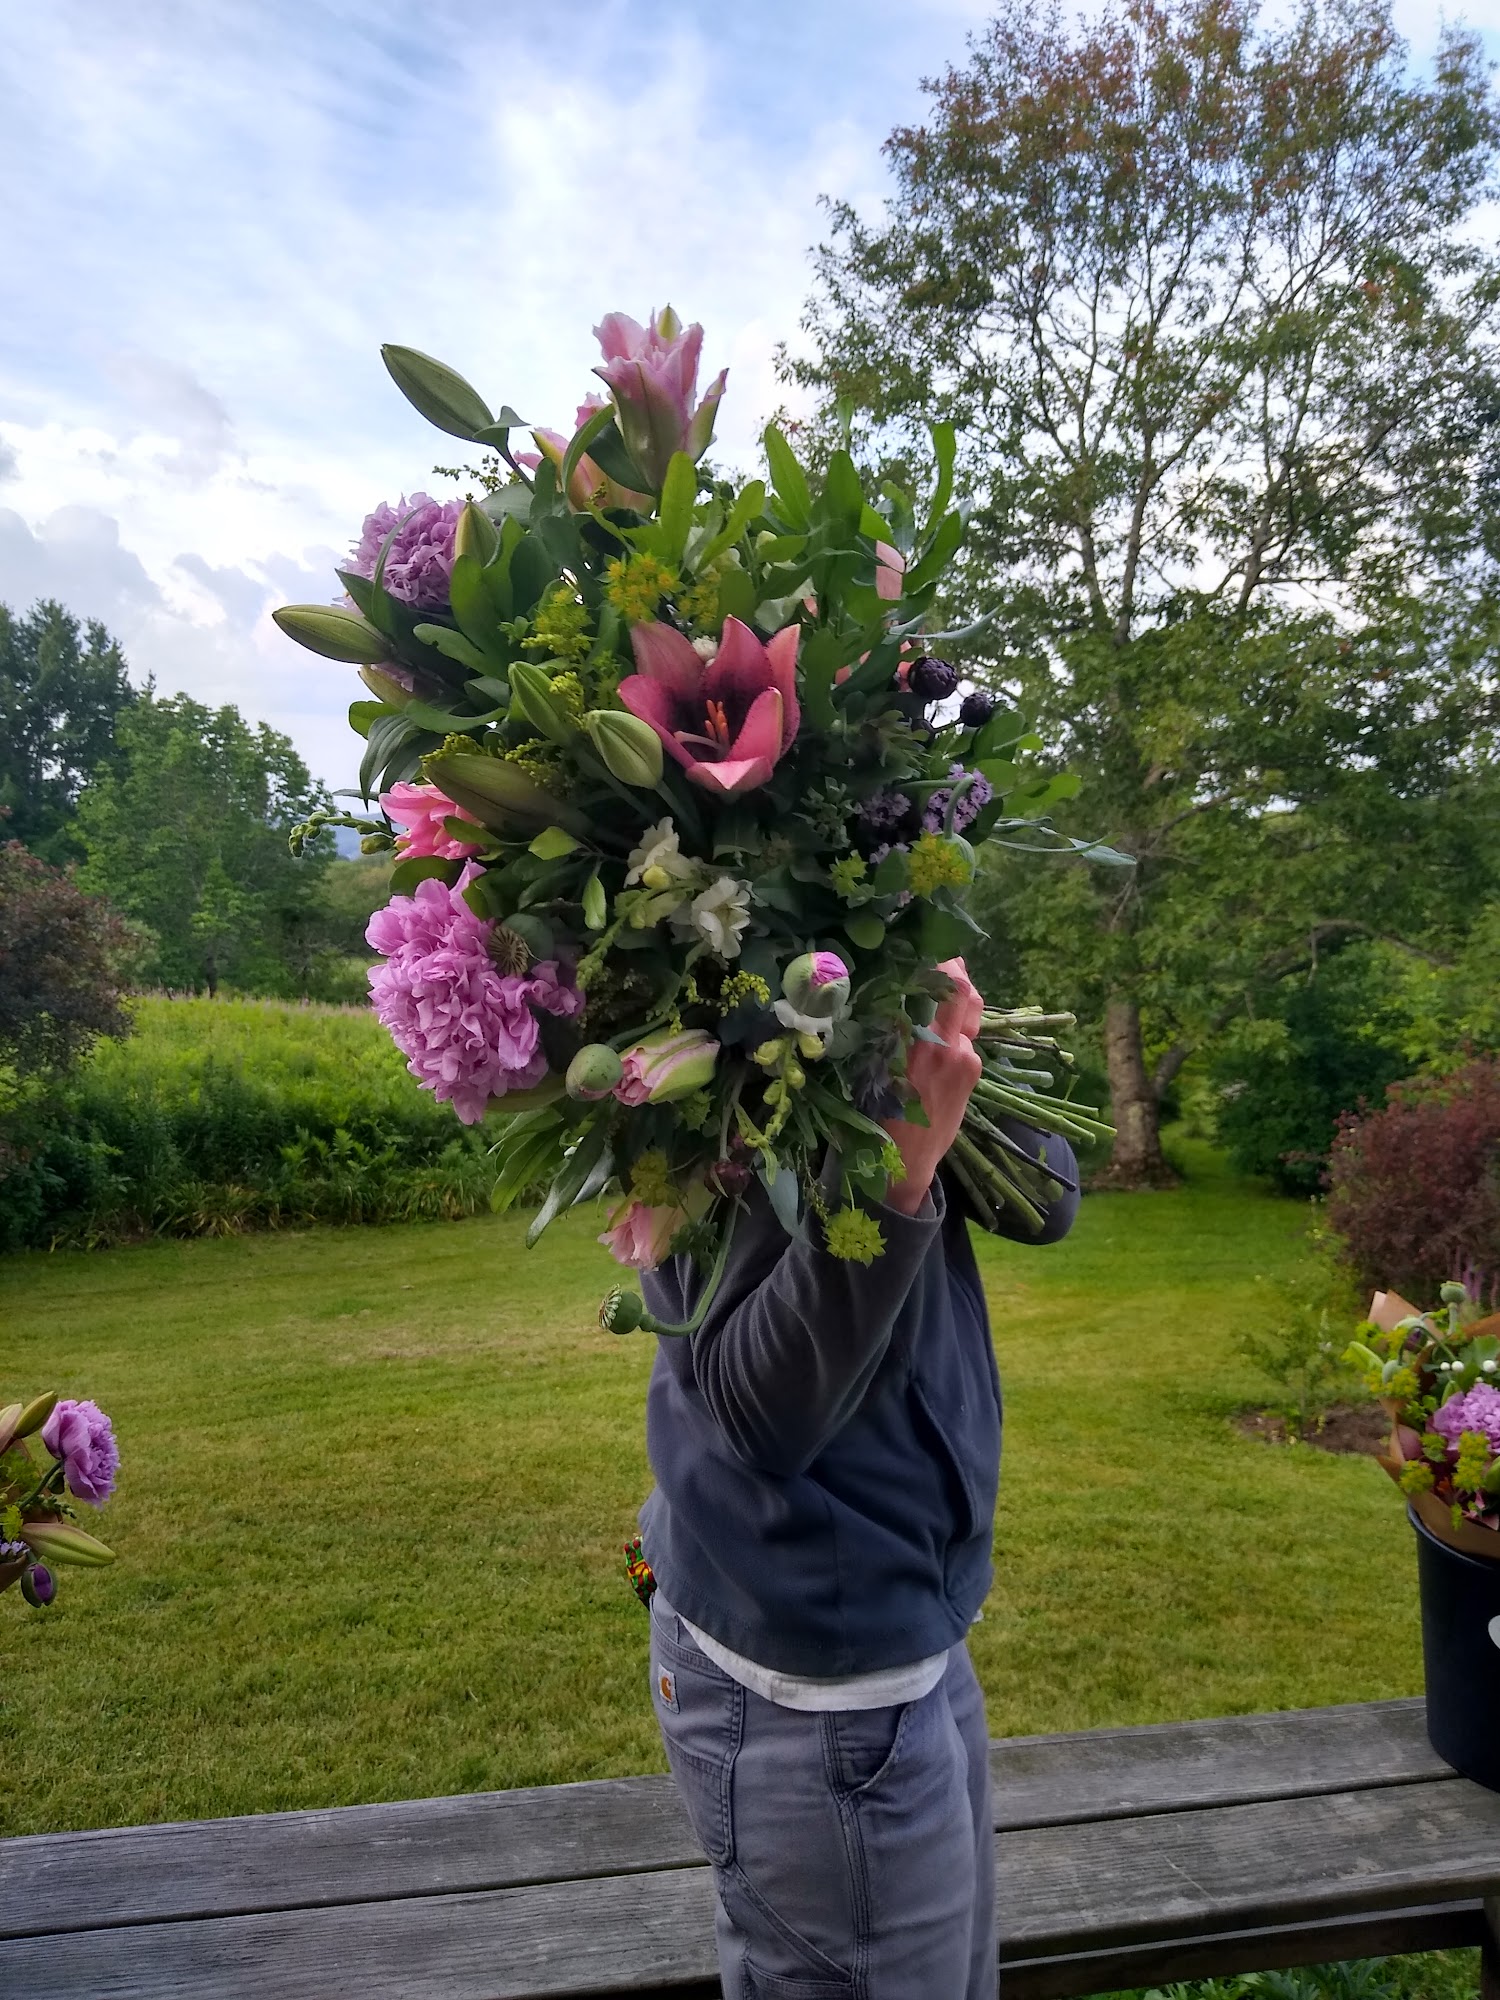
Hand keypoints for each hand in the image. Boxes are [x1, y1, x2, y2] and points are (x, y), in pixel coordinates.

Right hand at [881, 958, 983, 1215]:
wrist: (905, 1164)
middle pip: (964, 993)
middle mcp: (944, 1047)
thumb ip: (890, 1034)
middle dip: (957, 972)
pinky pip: (967, 1041)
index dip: (942, 965)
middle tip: (944, 961)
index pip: (939, 988)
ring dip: (957, 1004)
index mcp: (914, 1044)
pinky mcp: (973, 1073)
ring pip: (968, 1016)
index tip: (931, 951)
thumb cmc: (877, 1119)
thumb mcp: (874, 1071)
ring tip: (938, 997)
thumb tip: (893, 1000)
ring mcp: (963, 1060)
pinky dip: (956, 1033)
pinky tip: (938, 1041)